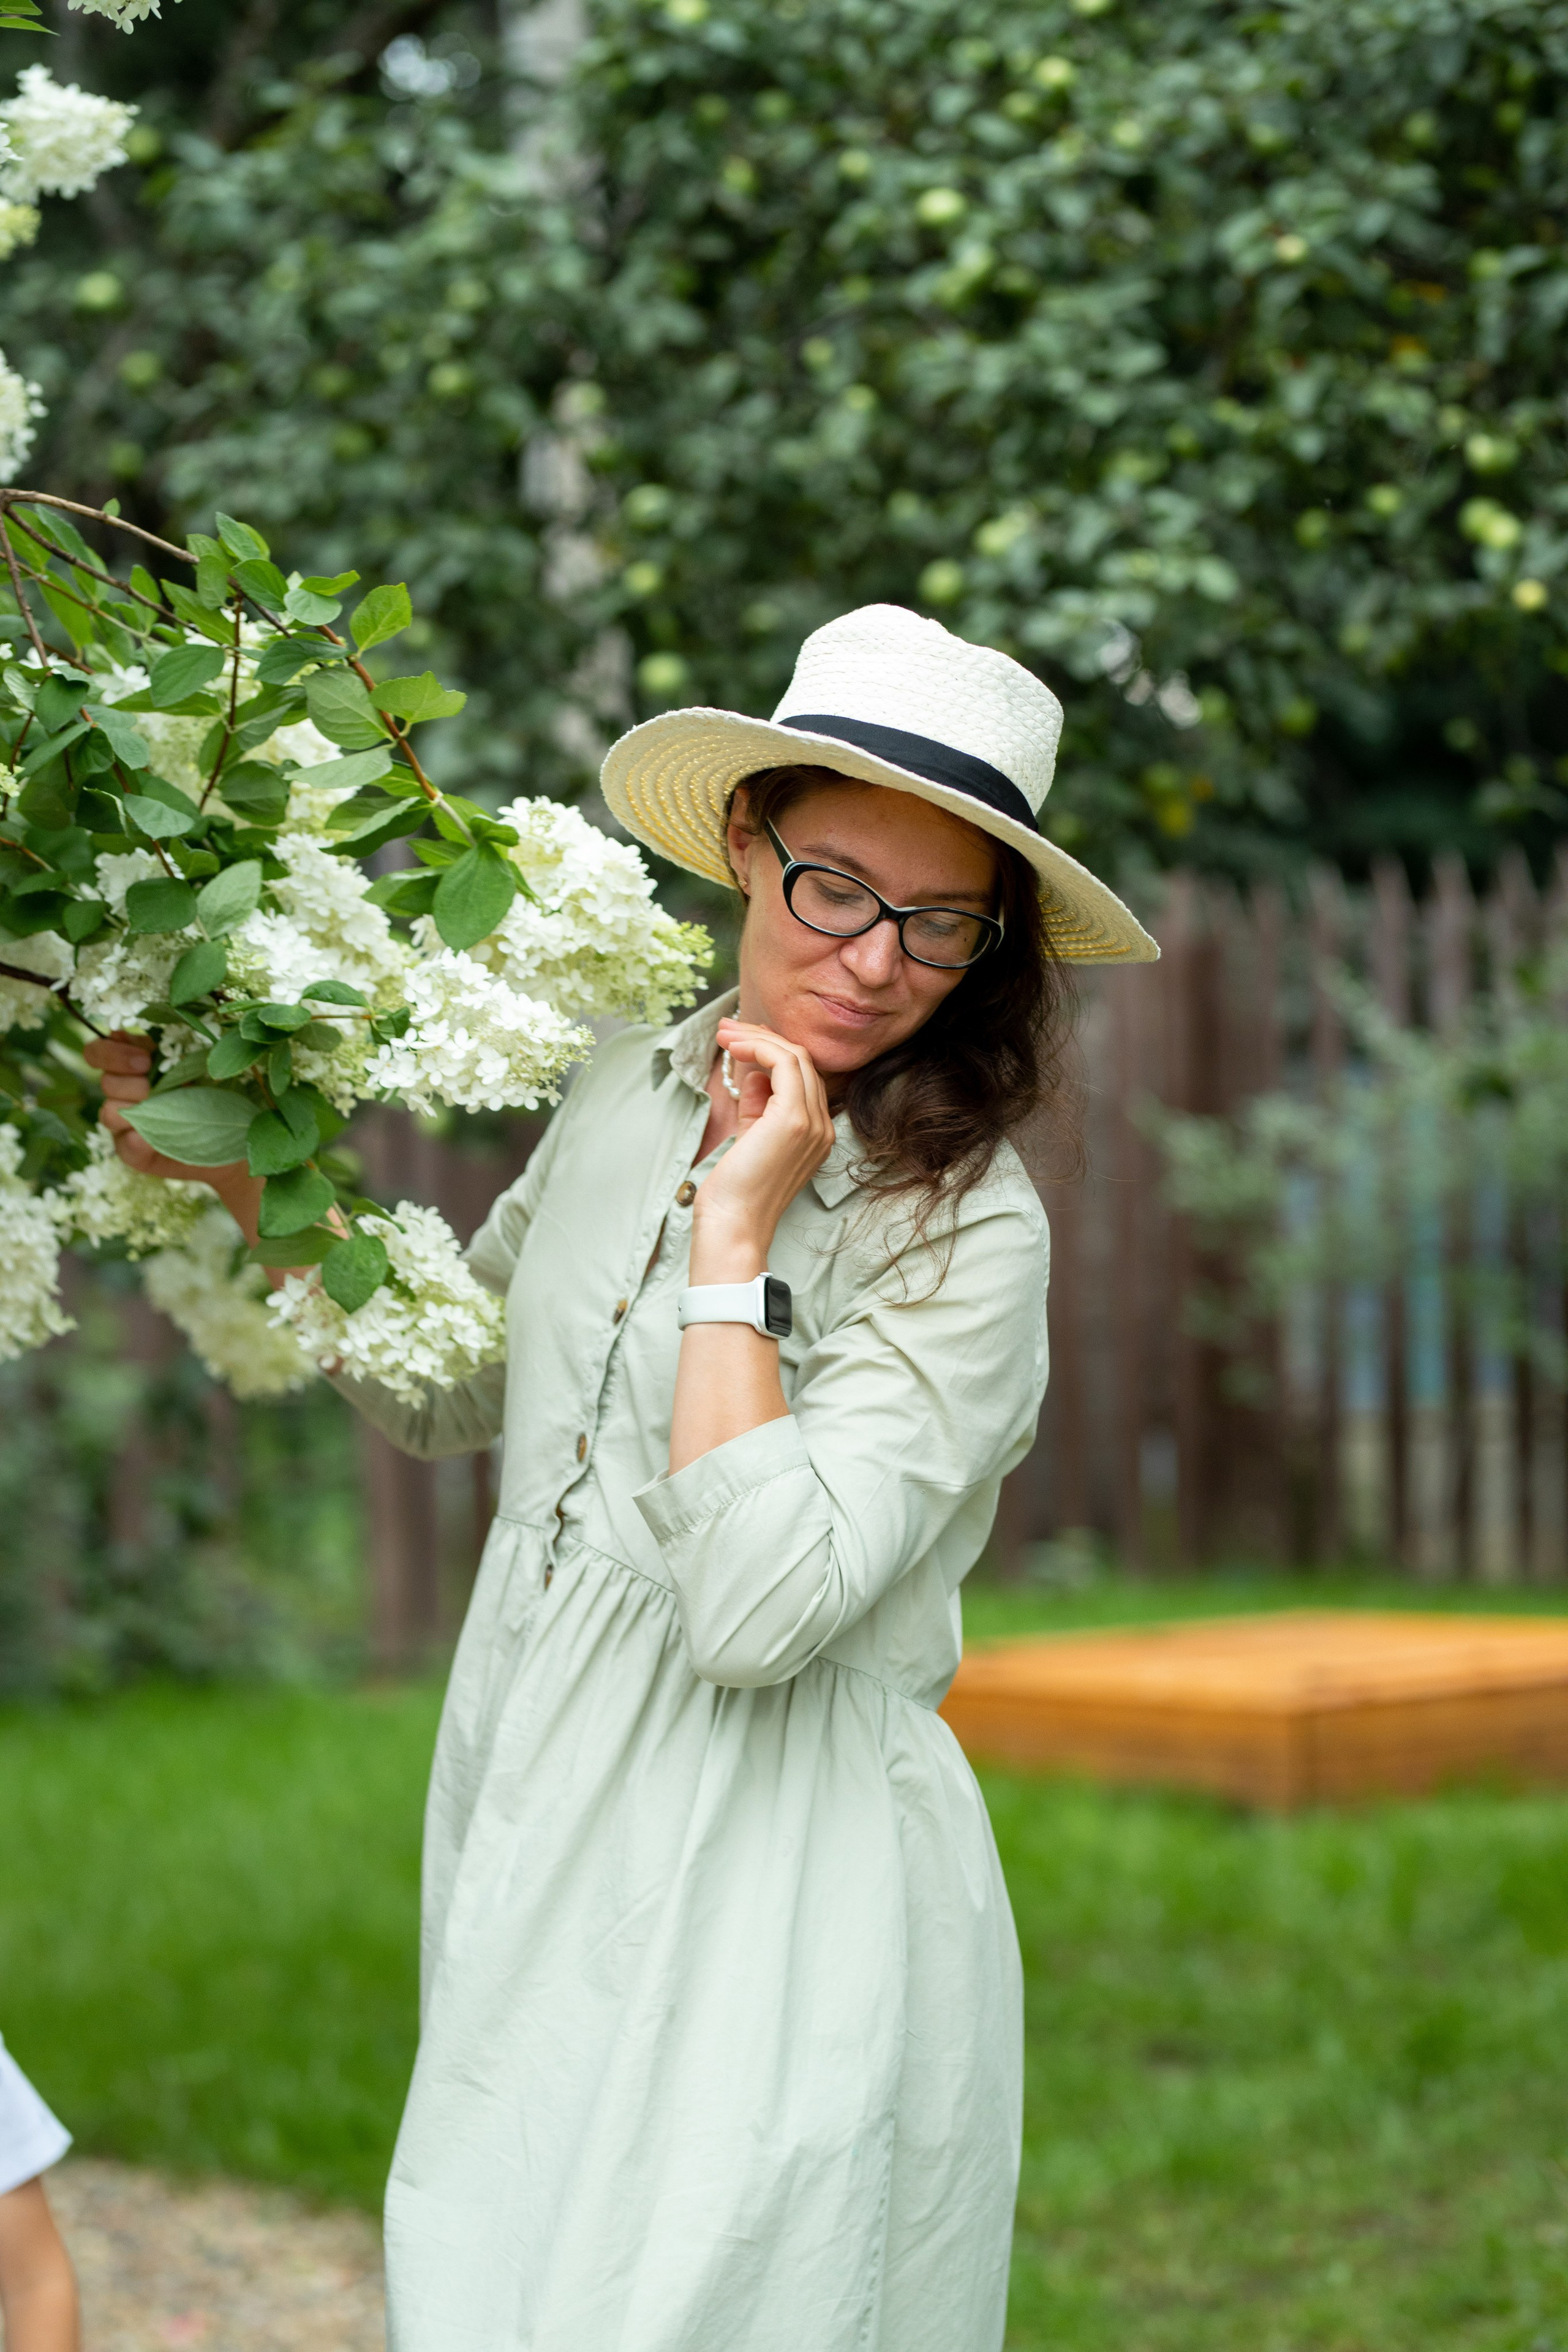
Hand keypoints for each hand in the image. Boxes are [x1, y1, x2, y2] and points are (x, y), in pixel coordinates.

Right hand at [83, 1031, 262, 1240]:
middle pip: (106, 1082)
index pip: (99, 1052)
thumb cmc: (218, 1094)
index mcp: (134, 1065)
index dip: (112, 1053)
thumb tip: (131, 1035)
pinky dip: (136, 1141)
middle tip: (158, 1086)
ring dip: (134, 1109)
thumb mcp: (199, 1064)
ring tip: (163, 1110)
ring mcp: (127, 1124)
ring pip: (109, 1112)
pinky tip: (149, 1139)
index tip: (145, 1059)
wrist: (236, 1138)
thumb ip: (170, 1048)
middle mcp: (125, 1093)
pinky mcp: (134, 1152)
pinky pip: (124, 1146)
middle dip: (132, 1082)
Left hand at [690, 1017, 835, 1279]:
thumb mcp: (750, 1135)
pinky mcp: (794, 1120)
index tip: (740, 1039)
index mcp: (816, 1132)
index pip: (802, 1076)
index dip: (771, 1050)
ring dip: (757, 1038)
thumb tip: (755, 1071)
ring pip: (795, 1057)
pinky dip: (759, 1048)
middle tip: (727, 1028)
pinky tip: (734, 1047)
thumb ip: (758, 1103)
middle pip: (801, 1061)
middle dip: (762, 1037)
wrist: (733, 1223)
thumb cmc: (735, 1188)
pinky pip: (785, 1064)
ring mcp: (813, 1123)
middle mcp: (822, 1126)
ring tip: (725, 1033)